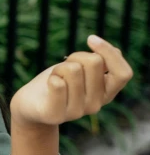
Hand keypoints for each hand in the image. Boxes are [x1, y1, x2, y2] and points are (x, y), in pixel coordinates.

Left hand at [10, 35, 133, 126]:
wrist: (31, 105)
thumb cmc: (60, 81)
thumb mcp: (83, 68)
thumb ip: (101, 62)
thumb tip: (114, 51)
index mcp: (106, 93)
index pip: (123, 74)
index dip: (110, 52)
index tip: (90, 39)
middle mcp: (95, 105)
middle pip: (94, 62)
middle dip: (76, 56)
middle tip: (65, 68)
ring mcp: (76, 113)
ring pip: (73, 70)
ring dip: (60, 68)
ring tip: (56, 78)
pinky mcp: (55, 115)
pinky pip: (58, 85)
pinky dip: (51, 77)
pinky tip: (49, 85)